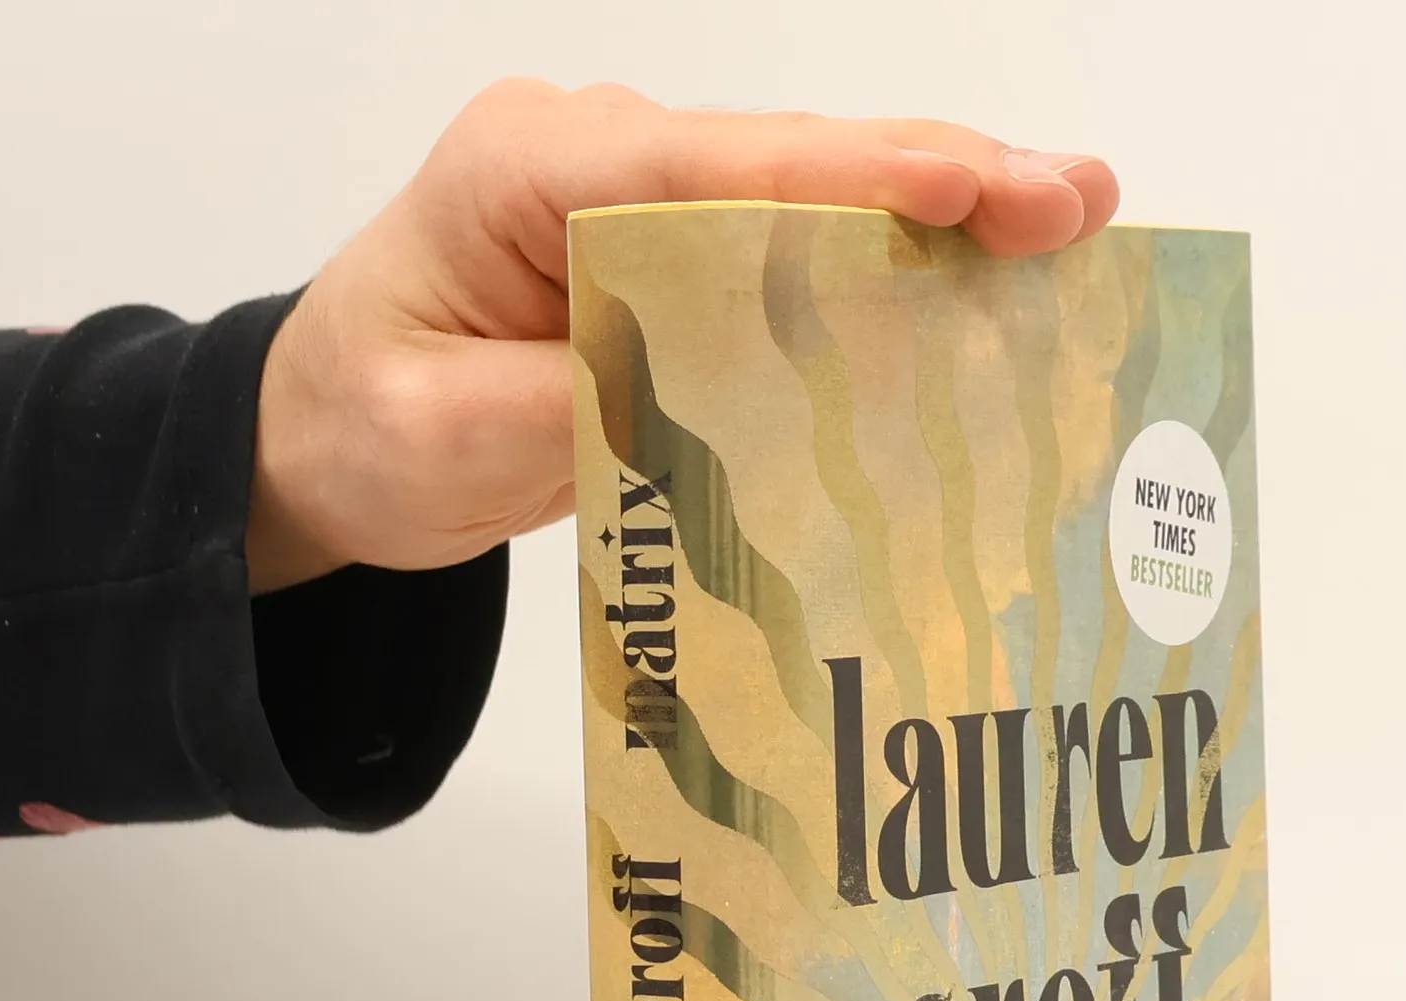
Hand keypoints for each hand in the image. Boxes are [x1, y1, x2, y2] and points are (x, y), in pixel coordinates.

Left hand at [246, 82, 1118, 593]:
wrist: (329, 436)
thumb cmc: (364, 424)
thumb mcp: (436, 434)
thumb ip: (569, 402)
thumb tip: (713, 389)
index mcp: (528, 173)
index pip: (709, 166)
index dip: (848, 177)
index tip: (968, 187)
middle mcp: (601, 164)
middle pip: (790, 160)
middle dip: (940, 178)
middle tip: (1076, 201)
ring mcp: (646, 206)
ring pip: (814, 196)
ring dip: (943, 212)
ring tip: (1069, 223)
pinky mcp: (678, 263)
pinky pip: (799, 252)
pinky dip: (896, 264)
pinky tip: (985, 274)